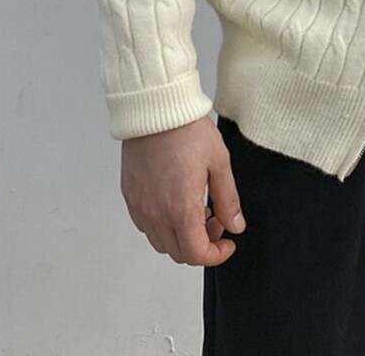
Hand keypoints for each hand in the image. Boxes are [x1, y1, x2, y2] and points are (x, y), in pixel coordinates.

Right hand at [120, 114, 245, 264]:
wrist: (156, 109)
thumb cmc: (188, 131)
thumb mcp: (219, 163)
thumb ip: (228, 200)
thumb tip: (235, 226)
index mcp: (180, 208)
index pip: (196, 254)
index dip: (216, 255)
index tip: (227, 243)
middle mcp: (155, 213)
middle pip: (178, 253)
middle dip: (201, 244)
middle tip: (216, 220)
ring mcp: (139, 206)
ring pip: (161, 241)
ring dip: (181, 236)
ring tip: (197, 208)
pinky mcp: (130, 196)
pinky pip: (146, 225)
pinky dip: (163, 224)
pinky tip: (176, 201)